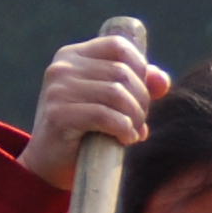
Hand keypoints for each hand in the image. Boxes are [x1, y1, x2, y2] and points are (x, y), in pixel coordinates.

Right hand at [19, 32, 168, 189]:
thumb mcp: (110, 102)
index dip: (140, 69)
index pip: (118, 47)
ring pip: (116, 93)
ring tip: (133, 132)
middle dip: (141, 100)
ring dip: (135, 117)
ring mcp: (58, 90)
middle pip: (122, 72)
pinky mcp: (58, 115)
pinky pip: (105, 116)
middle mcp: (62, 68)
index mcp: (72, 56)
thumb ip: (136, 85)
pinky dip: (123, 129)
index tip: (140, 95)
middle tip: (138, 123)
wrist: (49, 165)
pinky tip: (125, 139)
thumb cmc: (83, 131)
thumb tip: (162, 81)